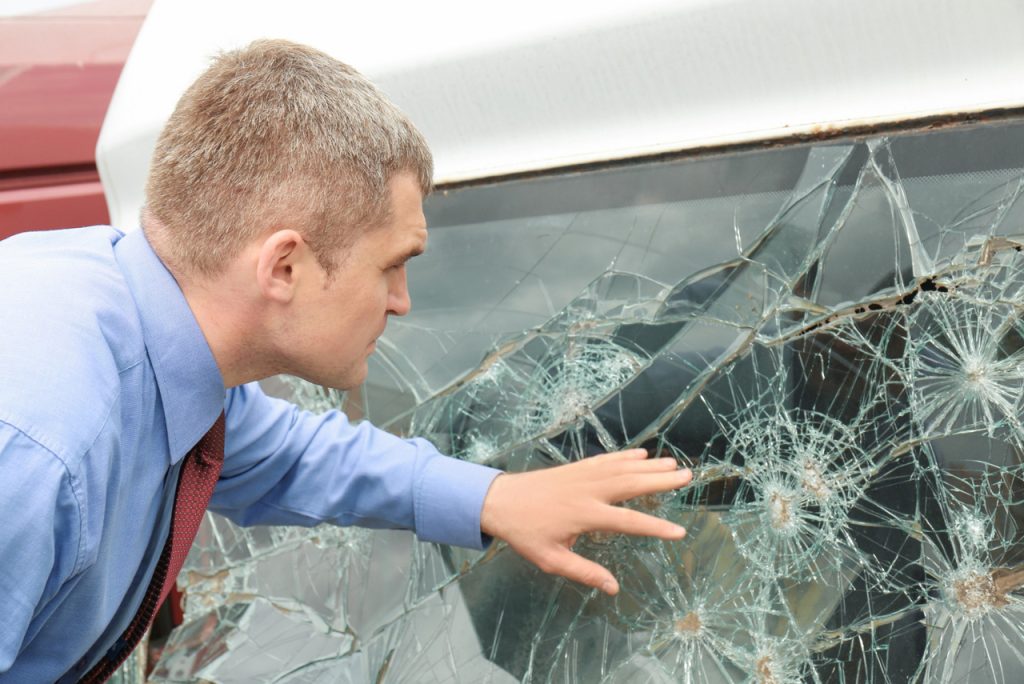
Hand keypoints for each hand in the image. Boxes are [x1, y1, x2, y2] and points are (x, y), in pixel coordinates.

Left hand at [479, 449, 691, 595]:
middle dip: (661, 480)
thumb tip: (613, 588)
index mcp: (584, 514)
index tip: (679, 532)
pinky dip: (625, 455)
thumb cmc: (525, 533)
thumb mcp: (552, 559)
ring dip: (649, 465)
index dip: (655, 527)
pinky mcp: (576, 467)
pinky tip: (642, 454)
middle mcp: (588, 490)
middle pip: (631, 483)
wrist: (500, 500)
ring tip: (674, 464)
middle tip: (688, 476)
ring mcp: (583, 475)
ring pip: (622, 467)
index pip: (628, 522)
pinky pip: (606, 459)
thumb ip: (584, 572)